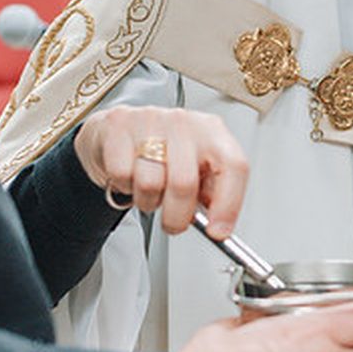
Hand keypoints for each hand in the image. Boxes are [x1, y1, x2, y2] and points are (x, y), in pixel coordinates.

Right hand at [73, 106, 248, 235]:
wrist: (120, 128)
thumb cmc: (164, 150)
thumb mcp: (196, 167)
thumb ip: (211, 192)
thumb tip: (218, 223)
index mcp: (212, 131)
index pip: (233, 165)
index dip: (228, 204)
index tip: (218, 231)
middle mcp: (184, 122)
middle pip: (185, 183)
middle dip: (177, 216)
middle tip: (174, 223)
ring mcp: (151, 120)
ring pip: (150, 183)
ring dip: (148, 201)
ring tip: (151, 191)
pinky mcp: (119, 125)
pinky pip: (122, 174)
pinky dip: (124, 187)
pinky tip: (131, 175)